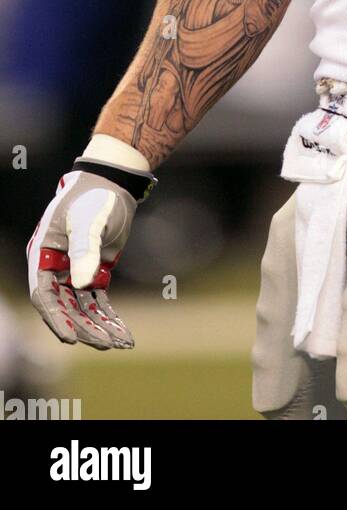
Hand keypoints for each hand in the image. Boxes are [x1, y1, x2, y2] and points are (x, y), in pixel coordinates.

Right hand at [26, 159, 155, 349]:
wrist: (113, 183)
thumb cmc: (95, 197)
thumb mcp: (89, 220)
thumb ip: (84, 250)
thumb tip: (82, 284)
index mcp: (43, 255)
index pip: (43, 294)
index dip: (56, 317)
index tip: (71, 337)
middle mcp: (55, 268)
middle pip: (66, 307)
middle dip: (85, 327)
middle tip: (106, 344)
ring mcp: (74, 272)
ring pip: (83, 308)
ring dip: (100, 327)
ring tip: (121, 344)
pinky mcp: (93, 272)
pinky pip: (98, 301)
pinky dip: (109, 317)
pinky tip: (122, 333)